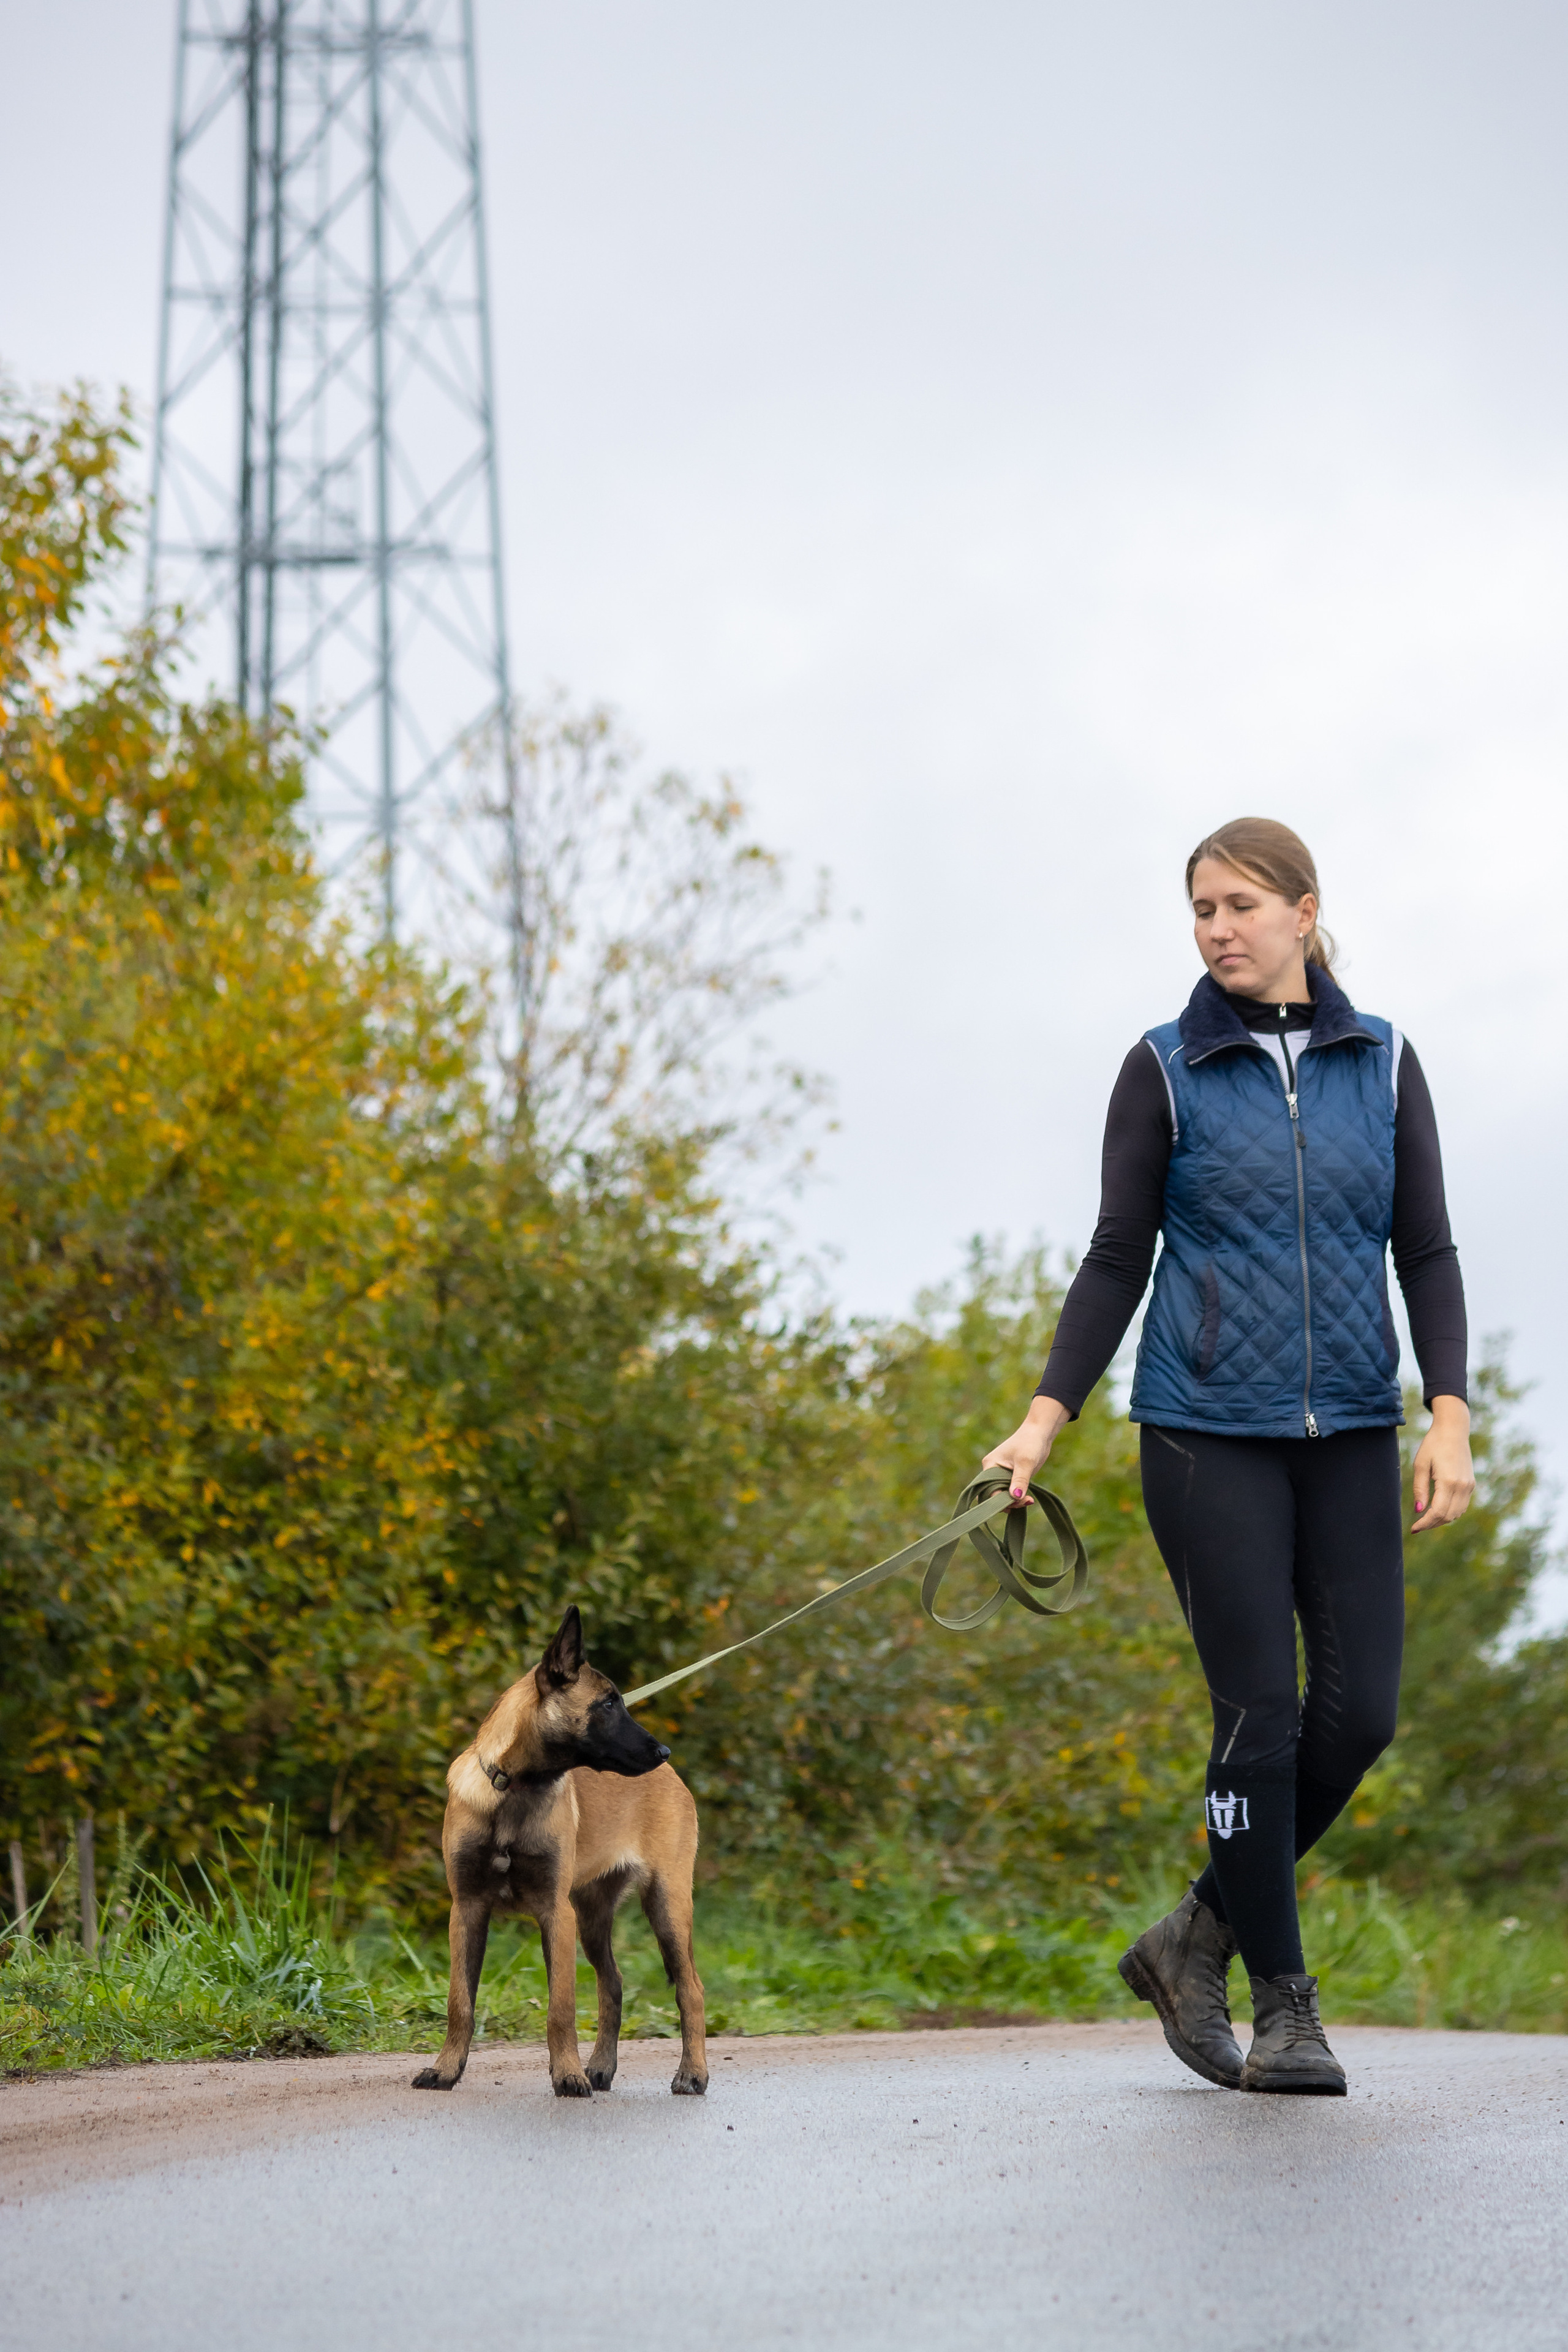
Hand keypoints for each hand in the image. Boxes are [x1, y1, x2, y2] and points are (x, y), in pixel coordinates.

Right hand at [982, 1395, 1071, 1501]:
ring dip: (1014, 1501)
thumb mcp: (1026, 1462)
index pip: (990, 1490)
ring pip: (1002, 1495)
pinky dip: (1017, 1497)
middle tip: (1027, 1501)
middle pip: (994, 1495)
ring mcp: (1001, 1474)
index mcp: (990, 1465)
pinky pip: (1009, 1492)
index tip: (1020, 1500)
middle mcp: (992, 1471)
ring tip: (1030, 1500)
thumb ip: (1020, 1480)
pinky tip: (1028, 1499)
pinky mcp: (1010, 1477)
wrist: (1040, 1432)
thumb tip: (1015, 1497)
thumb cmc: (1030, 1443)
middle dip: (1008, 1502)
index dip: (1003, 1499)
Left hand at [1411, 1395, 1474, 1533]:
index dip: (1425, 1523)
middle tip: (1417, 1526)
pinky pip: (1462, 1506)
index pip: (1437, 1512)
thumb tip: (1418, 1510)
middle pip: (1448, 1517)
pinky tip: (1438, 1510)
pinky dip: (1450, 1512)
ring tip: (1426, 1519)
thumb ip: (1420, 1489)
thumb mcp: (1420, 1465)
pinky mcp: (1471, 1484)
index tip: (1413, 1528)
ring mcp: (1469, 1486)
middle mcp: (1462, 1486)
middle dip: (1432, 1524)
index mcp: (1449, 1481)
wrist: (1453, 1431)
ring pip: (1457, 1514)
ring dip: (1441, 1520)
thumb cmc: (1433, 1445)